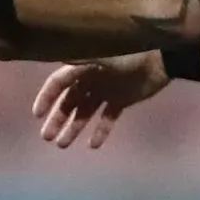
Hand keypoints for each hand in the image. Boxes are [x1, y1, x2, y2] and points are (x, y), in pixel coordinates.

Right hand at [34, 56, 168, 149]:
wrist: (162, 60)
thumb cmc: (130, 54)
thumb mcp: (104, 55)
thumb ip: (81, 57)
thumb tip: (57, 55)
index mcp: (83, 67)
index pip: (58, 84)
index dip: (46, 98)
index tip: (38, 115)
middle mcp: (91, 80)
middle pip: (68, 102)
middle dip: (57, 119)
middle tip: (47, 137)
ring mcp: (105, 91)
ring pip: (84, 113)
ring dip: (73, 128)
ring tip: (63, 145)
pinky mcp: (121, 100)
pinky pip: (107, 118)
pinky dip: (101, 131)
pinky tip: (93, 145)